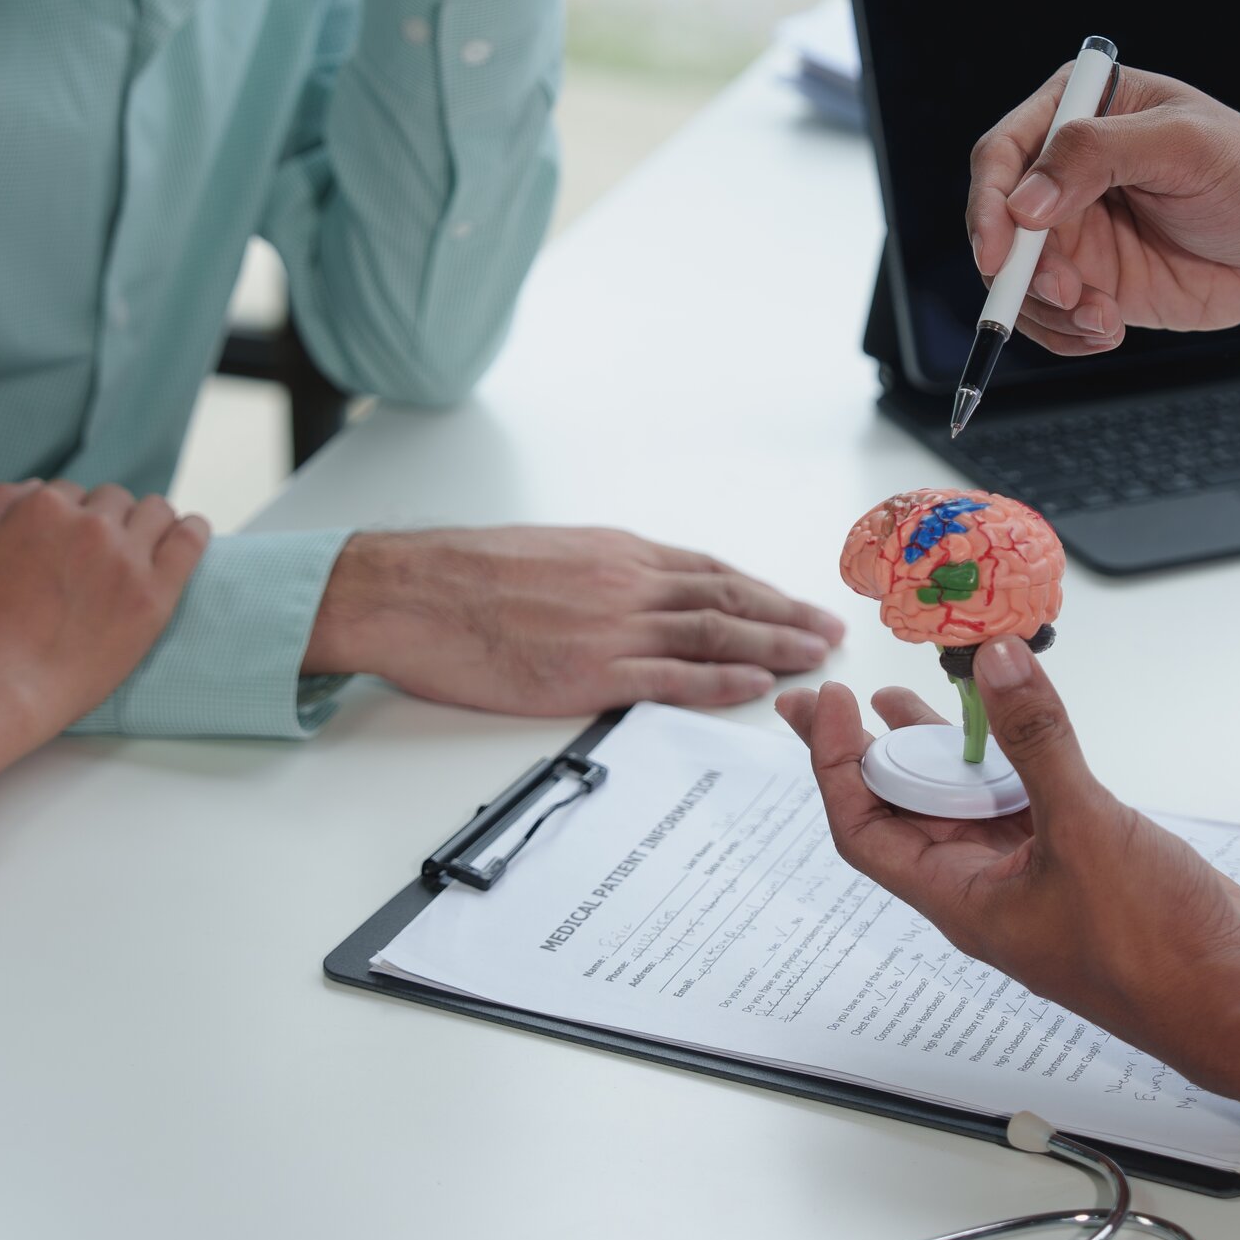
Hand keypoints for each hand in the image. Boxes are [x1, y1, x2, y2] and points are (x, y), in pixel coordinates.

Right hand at [0, 482, 208, 745]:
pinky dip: (191, 530)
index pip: (68, 492)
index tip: (64, 545)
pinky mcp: (156, 593)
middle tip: (95, 556)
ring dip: (146, 522)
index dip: (66, 518)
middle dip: (104, 520)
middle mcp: (91, 524)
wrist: (1, 686)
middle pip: (112, 500)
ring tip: (139, 547)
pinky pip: (190, 539)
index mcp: (43, 506)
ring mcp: (127, 558)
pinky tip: (187, 533)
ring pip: (155, 511)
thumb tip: (34, 486)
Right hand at [303, 526, 846, 714]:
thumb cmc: (463, 575)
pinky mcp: (589, 672)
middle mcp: (627, 583)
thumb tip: (629, 591)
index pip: (709, 572)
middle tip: (830, 632)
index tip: (795, 604)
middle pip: (727, 600)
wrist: (409, 592)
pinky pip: (672, 676)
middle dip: (786, 616)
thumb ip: (599, 574)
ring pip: (714, 634)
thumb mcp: (547, 554)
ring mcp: (612, 627)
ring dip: (773, 646)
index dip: (761, 591)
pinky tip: (757, 685)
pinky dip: (722, 680)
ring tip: (815, 658)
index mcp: (617, 554)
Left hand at [778, 636, 1239, 1135]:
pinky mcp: (1080, 863)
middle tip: (832, 697)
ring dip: (937, 750)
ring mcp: (1032, 877)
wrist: (1232, 998)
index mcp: (961, 898)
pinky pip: (1023, 802)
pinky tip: (1007, 721)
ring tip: (903, 694)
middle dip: (868, 754)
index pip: (865, 830)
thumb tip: (996, 664)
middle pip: (904, 814)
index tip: (827, 706)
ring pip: (965, 805)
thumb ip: (1036, 740)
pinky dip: (1008, 758)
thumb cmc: (1153, 950)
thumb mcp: (1084, 827)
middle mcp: (985, 889)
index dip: (835, 766)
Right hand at [969, 65, 1239, 355]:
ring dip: (1048, 310)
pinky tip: (1108, 333)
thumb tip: (1023, 204)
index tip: (999, 251)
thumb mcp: (1183, 147)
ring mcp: (1076, 231)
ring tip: (1103, 320)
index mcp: (1077, 112)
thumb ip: (1098, 156)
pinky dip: (1066, 335)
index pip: (1003, 155)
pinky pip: (1050, 318)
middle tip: (1070, 295)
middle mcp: (1065, 173)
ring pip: (1019, 279)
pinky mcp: (1094, 283)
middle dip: (1023, 270)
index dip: (989, 204)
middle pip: (999, 225)